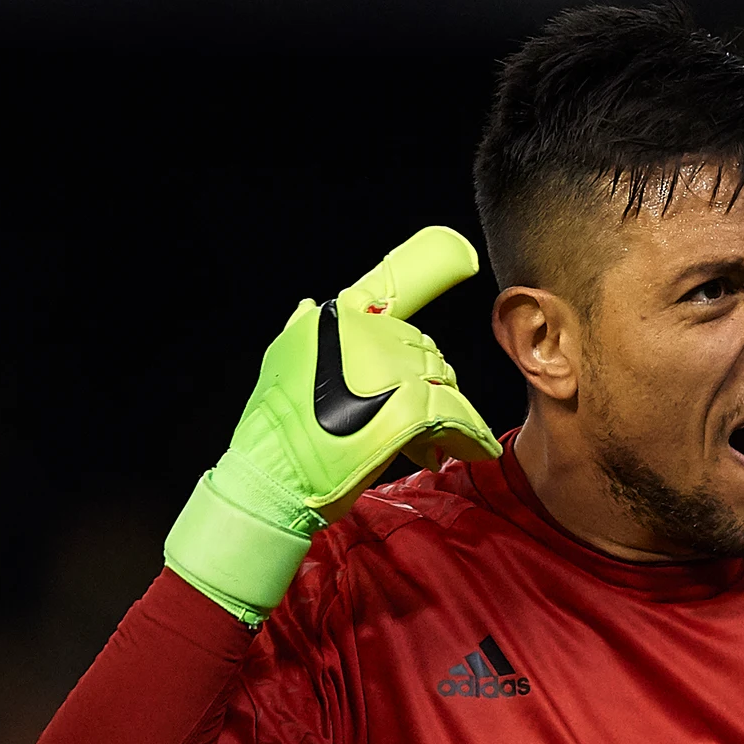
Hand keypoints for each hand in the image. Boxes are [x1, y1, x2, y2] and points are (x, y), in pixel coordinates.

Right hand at [164, 226, 501, 622]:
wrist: (271, 478)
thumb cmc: (274, 433)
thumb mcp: (280, 367)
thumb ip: (302, 334)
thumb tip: (307, 306)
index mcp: (336, 318)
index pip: (393, 302)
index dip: (426, 290)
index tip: (461, 265)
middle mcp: (365, 332)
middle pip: (423, 350)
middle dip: (429, 384)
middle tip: (424, 419)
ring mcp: (390, 366)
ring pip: (444, 381)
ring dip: (447, 412)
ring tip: (433, 442)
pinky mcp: (412, 407)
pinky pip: (458, 417)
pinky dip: (470, 437)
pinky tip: (471, 450)